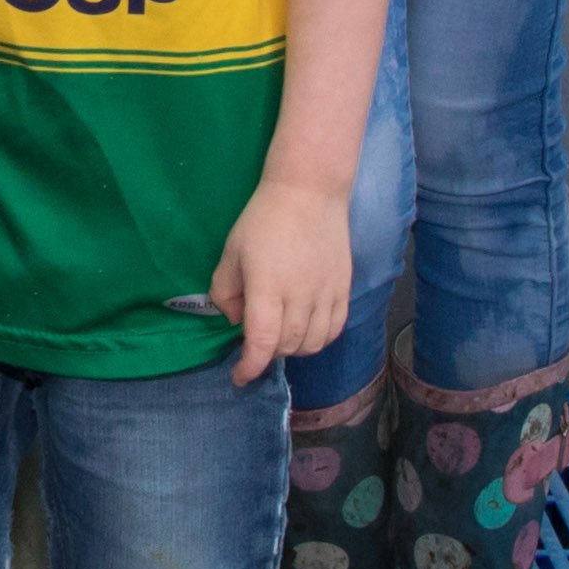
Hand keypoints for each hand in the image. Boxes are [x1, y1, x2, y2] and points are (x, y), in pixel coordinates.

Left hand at [208, 173, 352, 383]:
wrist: (310, 192)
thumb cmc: (263, 219)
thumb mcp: (231, 252)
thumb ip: (225, 292)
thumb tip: (236, 321)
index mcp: (267, 288)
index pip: (262, 343)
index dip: (250, 367)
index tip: (239, 376)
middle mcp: (300, 296)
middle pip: (287, 346)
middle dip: (268, 353)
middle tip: (257, 341)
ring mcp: (326, 293)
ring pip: (313, 343)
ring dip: (294, 349)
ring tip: (281, 336)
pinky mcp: (343, 288)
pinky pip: (335, 329)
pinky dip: (319, 339)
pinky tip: (307, 331)